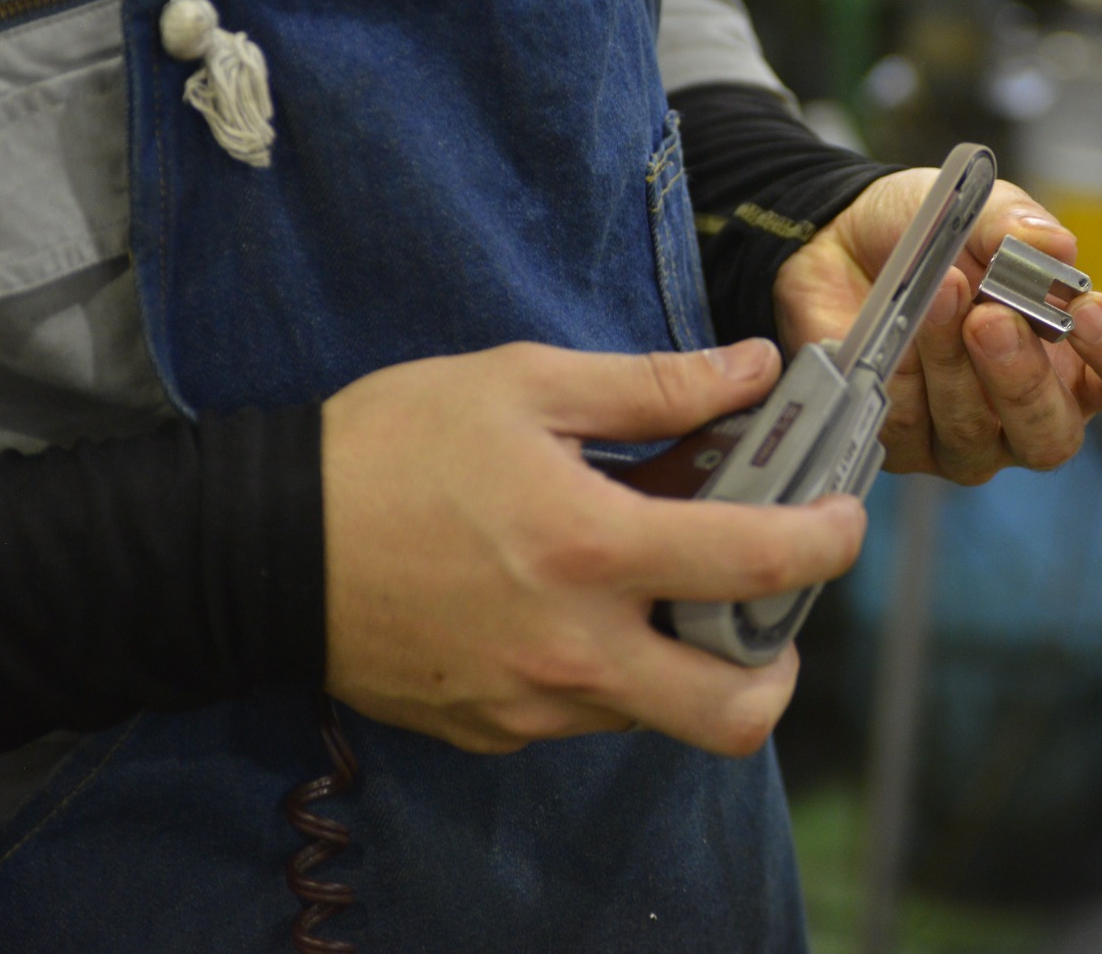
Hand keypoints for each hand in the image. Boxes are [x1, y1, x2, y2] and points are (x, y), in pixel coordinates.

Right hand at [320, 339, 865, 755]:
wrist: (257, 548)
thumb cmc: (388, 449)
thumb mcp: (525, 384)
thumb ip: (654, 386)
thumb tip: (751, 368)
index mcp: (592, 549)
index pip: (758, 564)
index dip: (828, 540)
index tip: (845, 516)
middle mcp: (575, 651)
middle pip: (736, 712)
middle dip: (782, 665)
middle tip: (765, 601)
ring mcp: (533, 707)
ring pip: (661, 714)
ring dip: (690, 659)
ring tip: (662, 584)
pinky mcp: (494, 733)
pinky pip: (588, 716)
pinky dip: (613, 670)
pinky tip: (580, 605)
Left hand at [774, 170, 1101, 484]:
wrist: (839, 239)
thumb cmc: (933, 234)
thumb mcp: (979, 209)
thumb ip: (1018, 227)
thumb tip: (1056, 250)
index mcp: (1081, 360)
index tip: (1090, 311)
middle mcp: (1032, 412)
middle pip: (1054, 436)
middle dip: (1022, 378)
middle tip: (991, 318)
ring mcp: (968, 440)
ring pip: (973, 433)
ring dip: (952, 362)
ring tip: (936, 293)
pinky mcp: (903, 446)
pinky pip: (906, 427)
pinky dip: (901, 370)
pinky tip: (893, 326)